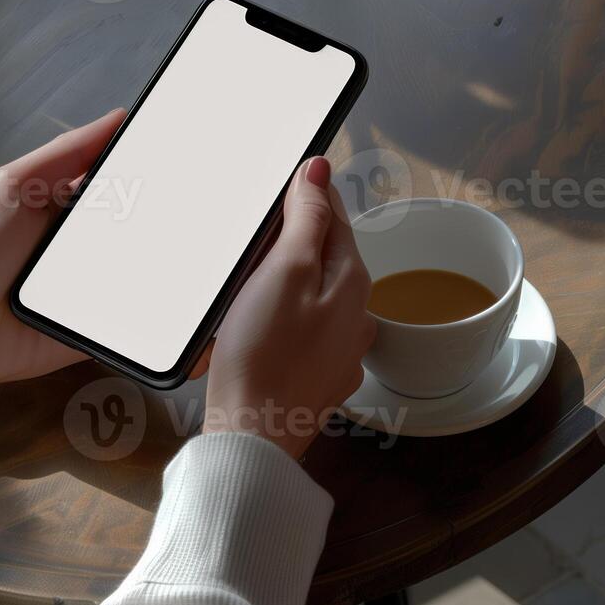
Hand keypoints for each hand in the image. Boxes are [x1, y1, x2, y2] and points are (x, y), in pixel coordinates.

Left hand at [0, 110, 215, 388]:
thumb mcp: (15, 185)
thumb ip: (64, 153)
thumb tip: (120, 116)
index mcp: (74, 208)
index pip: (128, 185)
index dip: (161, 173)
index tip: (200, 163)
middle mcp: (92, 246)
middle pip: (149, 230)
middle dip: (184, 224)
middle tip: (223, 222)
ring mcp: (99, 287)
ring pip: (155, 275)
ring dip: (185, 273)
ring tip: (223, 272)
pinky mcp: (101, 329)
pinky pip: (142, 323)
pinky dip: (170, 323)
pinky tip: (202, 320)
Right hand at [202, 156, 376, 459]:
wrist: (253, 433)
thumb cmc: (265, 353)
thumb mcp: (285, 270)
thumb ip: (307, 218)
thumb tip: (321, 171)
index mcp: (353, 282)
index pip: (336, 218)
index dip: (308, 196)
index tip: (285, 185)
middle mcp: (357, 317)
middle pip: (325, 259)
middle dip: (292, 245)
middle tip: (254, 241)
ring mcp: (339, 351)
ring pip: (313, 298)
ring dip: (285, 285)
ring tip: (247, 288)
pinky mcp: (316, 378)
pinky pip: (301, 334)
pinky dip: (280, 323)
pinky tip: (254, 330)